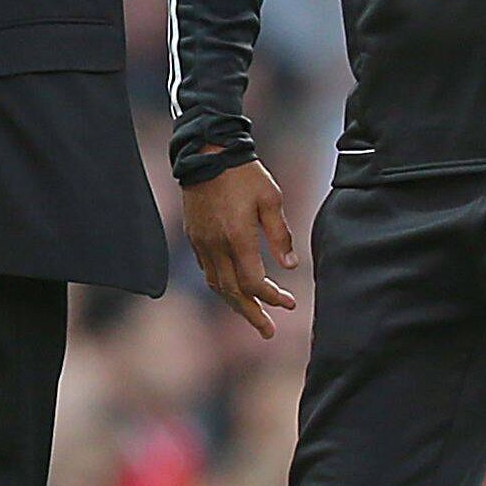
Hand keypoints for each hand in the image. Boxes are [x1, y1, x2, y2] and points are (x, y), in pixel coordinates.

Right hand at [181, 157, 297, 338]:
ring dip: (235, 304)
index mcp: (238, 238)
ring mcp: (202, 243)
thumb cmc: (244, 174)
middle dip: (252, 314)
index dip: (273, 298)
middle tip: (267, 331)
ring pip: (216, 285)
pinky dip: (221, 285)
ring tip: (252, 315)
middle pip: (233, 293)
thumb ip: (280, 234)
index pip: (254, 283)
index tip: (290, 304)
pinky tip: (232, 288)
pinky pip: (207, 270)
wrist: (206, 154)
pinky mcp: (194, 236)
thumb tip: (291, 265)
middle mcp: (217, 246)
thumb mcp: (271, 199)